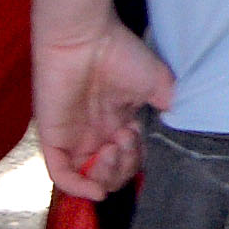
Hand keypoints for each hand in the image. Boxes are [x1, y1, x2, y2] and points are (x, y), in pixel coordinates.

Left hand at [32, 16, 172, 198]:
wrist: (84, 38)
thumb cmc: (119, 54)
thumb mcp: (157, 81)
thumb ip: (167, 107)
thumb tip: (176, 130)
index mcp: (116, 121)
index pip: (127, 157)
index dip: (136, 158)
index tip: (139, 133)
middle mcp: (94, 134)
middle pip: (109, 172)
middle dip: (123, 167)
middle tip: (125, 138)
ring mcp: (72, 138)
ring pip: (88, 177)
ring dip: (107, 174)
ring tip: (113, 147)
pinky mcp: (52, 140)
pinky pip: (61, 175)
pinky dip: (79, 189)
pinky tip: (97, 190)